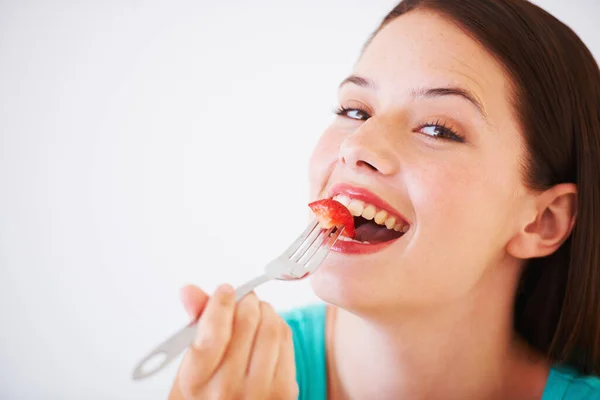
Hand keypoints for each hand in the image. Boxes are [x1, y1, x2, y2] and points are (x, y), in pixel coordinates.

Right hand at [168, 284, 298, 399]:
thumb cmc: (208, 396)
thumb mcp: (190, 369)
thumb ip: (195, 327)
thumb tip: (191, 291)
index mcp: (196, 383)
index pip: (212, 334)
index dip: (220, 305)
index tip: (224, 291)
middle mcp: (227, 390)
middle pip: (246, 323)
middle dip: (245, 300)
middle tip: (242, 298)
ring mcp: (259, 392)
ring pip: (271, 328)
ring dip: (265, 310)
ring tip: (255, 312)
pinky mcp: (284, 391)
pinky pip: (286, 342)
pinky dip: (279, 326)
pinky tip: (267, 331)